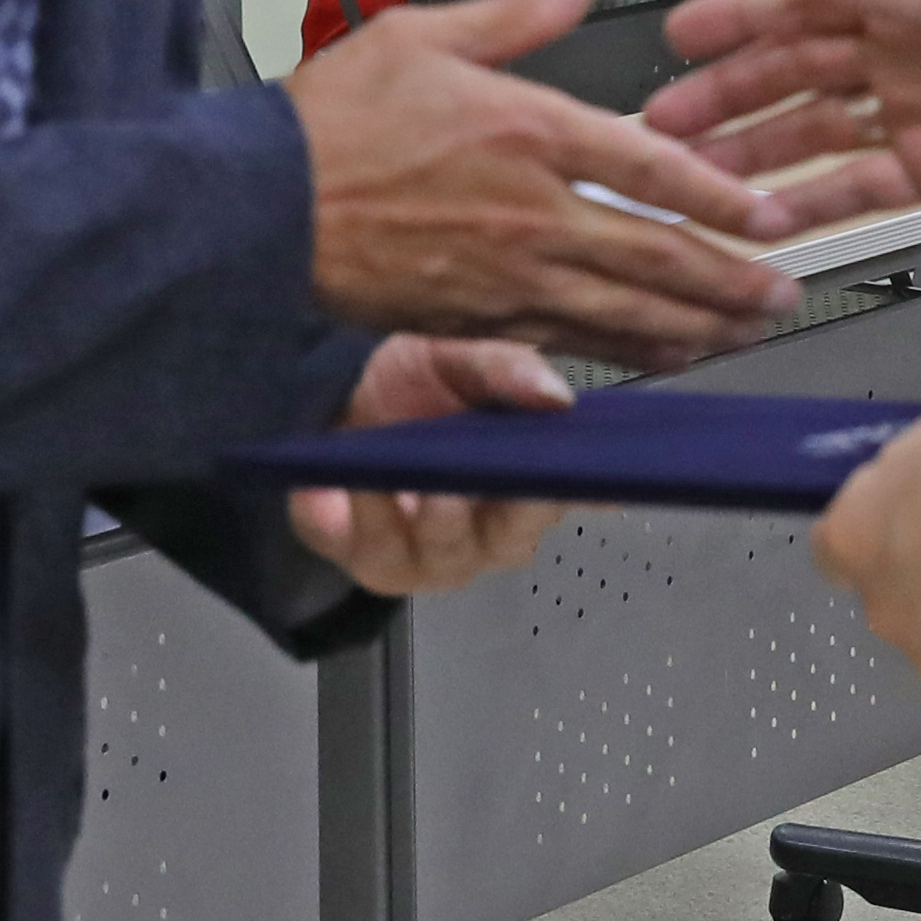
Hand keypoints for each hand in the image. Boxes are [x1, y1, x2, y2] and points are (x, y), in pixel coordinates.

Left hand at [287, 330, 577, 596]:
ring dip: (443, 518)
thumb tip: (556, 397)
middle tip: (512, 480)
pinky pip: (378, 547)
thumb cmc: (406, 387)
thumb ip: (505, 371)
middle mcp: (483, 534)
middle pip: (513, 538)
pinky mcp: (371, 561)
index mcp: (521, 487)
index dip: (589, 492)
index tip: (592, 474)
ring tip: (438, 486)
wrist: (328, 399)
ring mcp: (428, 557)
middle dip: (514, 512)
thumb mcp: (459, 359)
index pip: (569, 498)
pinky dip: (375, 512)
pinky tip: (369, 482)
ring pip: (447, 553)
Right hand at [289, 0, 798, 369]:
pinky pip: (572, 344)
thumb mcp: (424, 37)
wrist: (258, 211)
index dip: (720, 198)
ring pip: (626, 313)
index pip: (651, 170)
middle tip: (783, 292)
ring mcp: (507, 278)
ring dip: (695, 326)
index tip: (767, 215)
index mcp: (528, 132)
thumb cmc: (328, 125)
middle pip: (657, 257)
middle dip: (730, 280)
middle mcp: (532, 214)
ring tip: (744, 332)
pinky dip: (627, 352)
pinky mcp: (476, 321)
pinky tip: (660, 356)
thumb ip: (521, 16)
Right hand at [650, 0, 920, 221]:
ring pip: (813, 134)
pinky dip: (814, 204)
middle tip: (662, 125)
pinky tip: (770, 221)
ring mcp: (915, 111)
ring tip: (696, 181)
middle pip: (791, 73)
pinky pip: (859, 188)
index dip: (736, 20)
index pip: (799, 3)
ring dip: (754, 156)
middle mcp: (901, 49)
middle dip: (725, 98)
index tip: (677, 38)